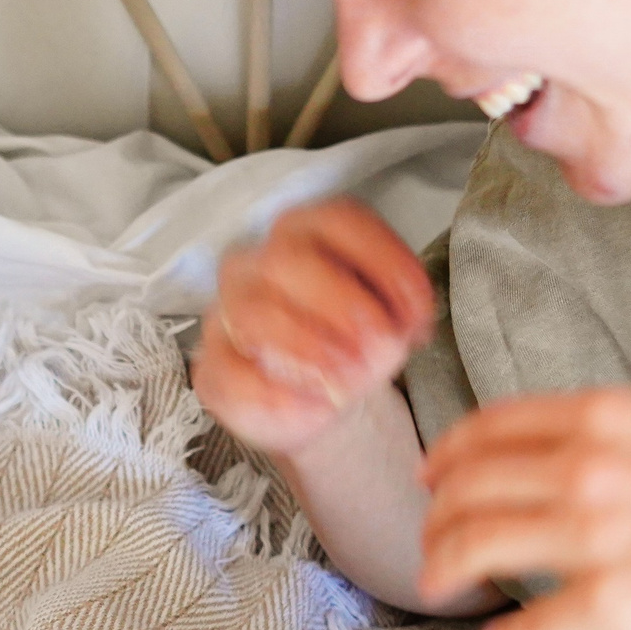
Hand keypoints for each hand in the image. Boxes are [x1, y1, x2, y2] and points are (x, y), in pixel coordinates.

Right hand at [194, 199, 436, 458]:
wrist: (322, 400)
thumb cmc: (353, 344)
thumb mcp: (391, 323)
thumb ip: (398, 318)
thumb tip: (389, 337)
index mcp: (308, 233)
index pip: (339, 221)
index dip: (384, 262)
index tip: (417, 312)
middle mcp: (260, 262)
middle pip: (288, 259)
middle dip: (342, 303)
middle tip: (379, 344)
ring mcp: (228, 313)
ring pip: (254, 312)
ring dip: (309, 346)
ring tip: (351, 380)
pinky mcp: (213, 368)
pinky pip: (232, 373)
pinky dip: (278, 394)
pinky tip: (317, 408)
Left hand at [416, 388, 630, 629]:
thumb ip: (610, 446)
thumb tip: (557, 467)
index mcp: (605, 421)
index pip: (488, 428)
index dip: (447, 457)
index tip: (432, 478)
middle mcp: (588, 469)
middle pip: (464, 489)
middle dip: (436, 521)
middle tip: (432, 545)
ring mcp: (595, 537)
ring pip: (473, 547)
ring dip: (444, 570)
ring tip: (442, 587)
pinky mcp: (611, 604)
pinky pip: (524, 625)